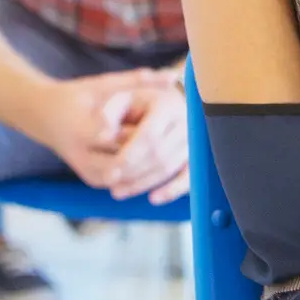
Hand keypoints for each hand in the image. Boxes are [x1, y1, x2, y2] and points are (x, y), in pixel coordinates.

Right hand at [30, 70, 180, 194]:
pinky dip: (144, 175)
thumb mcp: (103, 84)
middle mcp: (81, 155)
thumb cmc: (78, 96)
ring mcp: (86, 171)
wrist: (45, 118)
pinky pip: (123, 183)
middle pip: (124, 161)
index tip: (169, 127)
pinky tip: (165, 162)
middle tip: (180, 142)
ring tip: (176, 152)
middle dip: (153, 153)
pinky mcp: (92, 180)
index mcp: (81, 128)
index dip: (144, 134)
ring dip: (152, 168)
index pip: (117, 137)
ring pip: (126, 177)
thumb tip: (172, 76)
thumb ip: (136, 81)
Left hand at [101, 82, 189, 203]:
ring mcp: (194, 139)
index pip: (149, 136)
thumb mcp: (119, 101)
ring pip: (169, 168)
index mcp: (167, 104)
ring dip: (143, 183)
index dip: (129, 157)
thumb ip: (107, 113)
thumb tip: (103, 136)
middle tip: (112, 185)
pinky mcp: (196, 155)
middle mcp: (185, 120)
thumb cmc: (133, 105)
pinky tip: (153, 199)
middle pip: (160, 154)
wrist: (159, 106)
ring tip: (118, 191)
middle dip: (133, 173)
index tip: (109, 173)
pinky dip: (172, 190)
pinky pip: (188, 177)